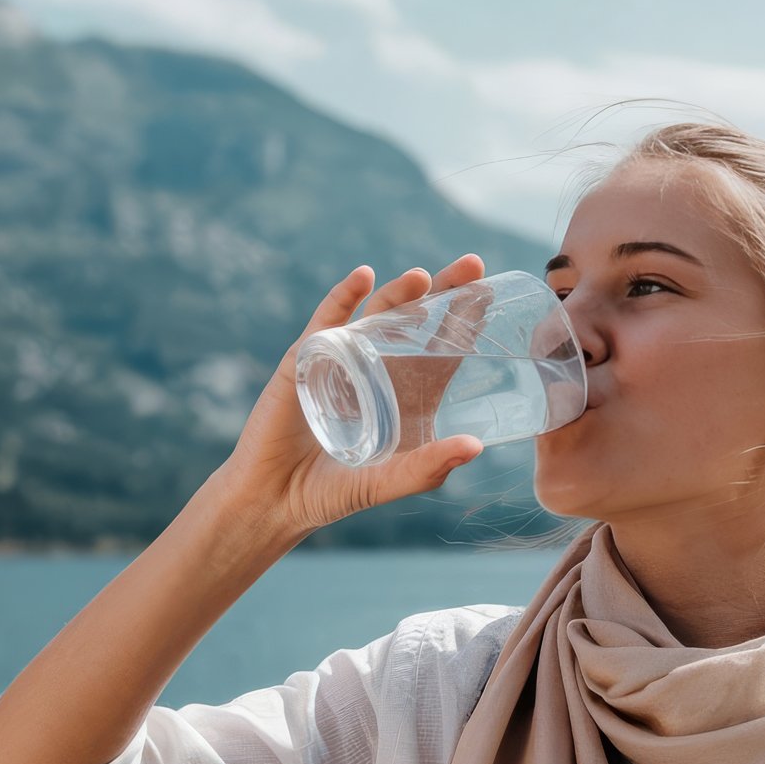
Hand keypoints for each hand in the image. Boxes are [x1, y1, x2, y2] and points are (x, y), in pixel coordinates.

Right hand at [219, 255, 487, 537]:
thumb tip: (476, 447)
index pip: (442, 348)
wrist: (275, 498)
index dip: (464, 320)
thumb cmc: (336, 493)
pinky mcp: (306, 360)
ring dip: (399, 292)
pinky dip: (343, 296)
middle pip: (416, 319)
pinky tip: (362, 276)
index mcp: (407, 394)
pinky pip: (327, 320)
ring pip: (376, 314)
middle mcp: (379, 369)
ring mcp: (341, 359)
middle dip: (443, 290)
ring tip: (421, 278)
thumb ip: (429, 467)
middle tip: (472, 265)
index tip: (488, 292)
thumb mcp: (390, 482)